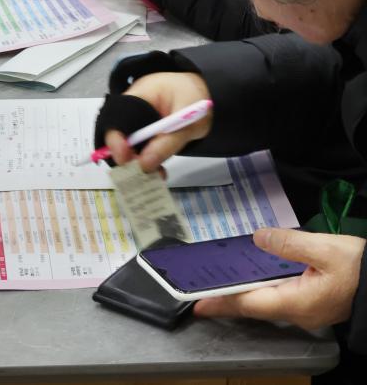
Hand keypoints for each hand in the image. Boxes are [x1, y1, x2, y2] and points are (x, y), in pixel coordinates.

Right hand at [105, 72, 211, 171]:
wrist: (202, 93)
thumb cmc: (194, 98)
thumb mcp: (188, 121)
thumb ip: (168, 142)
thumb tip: (144, 165)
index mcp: (140, 94)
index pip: (117, 117)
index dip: (116, 140)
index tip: (125, 160)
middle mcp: (132, 107)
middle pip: (119, 134)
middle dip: (127, 156)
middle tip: (141, 174)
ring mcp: (137, 120)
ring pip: (130, 144)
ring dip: (139, 161)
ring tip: (155, 175)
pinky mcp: (145, 131)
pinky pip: (141, 147)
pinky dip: (148, 160)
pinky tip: (159, 171)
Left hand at [195, 229, 365, 330]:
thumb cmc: (358, 267)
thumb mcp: (324, 249)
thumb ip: (289, 243)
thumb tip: (257, 237)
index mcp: (296, 302)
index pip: (249, 304)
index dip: (222, 302)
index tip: (198, 303)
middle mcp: (296, 311)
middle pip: (253, 304)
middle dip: (227, 296)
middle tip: (200, 285)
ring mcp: (305, 308)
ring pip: (265, 300)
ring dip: (242, 289)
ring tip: (220, 276)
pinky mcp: (311, 300)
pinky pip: (279, 294)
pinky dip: (261, 284)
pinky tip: (253, 271)